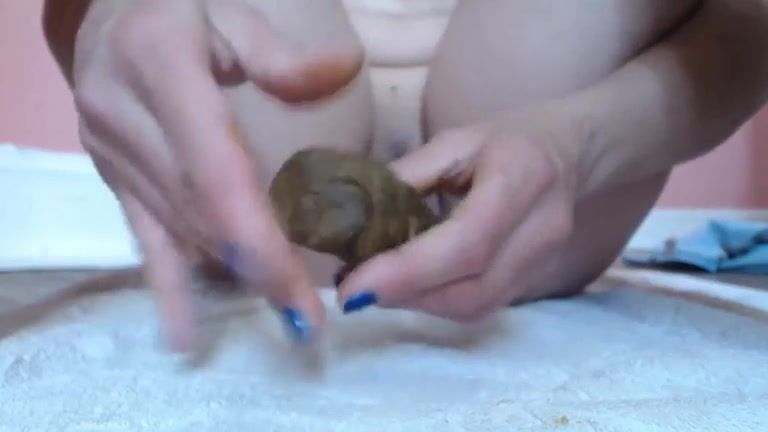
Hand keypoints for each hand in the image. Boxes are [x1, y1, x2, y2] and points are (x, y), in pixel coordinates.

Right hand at [72, 0, 362, 349]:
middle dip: (257, 270)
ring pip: (177, 228)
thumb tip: (344, 72)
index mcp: (161, 68)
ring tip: (278, 315)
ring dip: (230, 274)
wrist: (110, 8)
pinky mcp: (109, 171)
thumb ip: (280, 53)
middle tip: (306, 318)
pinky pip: (141, 234)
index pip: (218, 175)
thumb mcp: (231, 9)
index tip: (301, 294)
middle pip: (200, 212)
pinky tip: (182, 333)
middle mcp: (125, 117)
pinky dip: (167, 284)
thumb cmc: (182, 3)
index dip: (260, 242)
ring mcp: (110, 150)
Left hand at [337, 106, 588, 320]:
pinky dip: (436, 303)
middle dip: (404, 295)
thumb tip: (353, 219)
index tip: (353, 286)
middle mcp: (541, 231)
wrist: (570, 154)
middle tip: (352, 289)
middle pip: (471, 290)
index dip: (407, 272)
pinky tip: (408, 287)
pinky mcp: (533, 284)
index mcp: (521, 179)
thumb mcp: (454, 140)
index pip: (466, 243)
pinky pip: (480, 307)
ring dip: (416, 304)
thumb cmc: (508, 139)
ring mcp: (543, 264)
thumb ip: (408, 176)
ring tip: (374, 286)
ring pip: (474, 307)